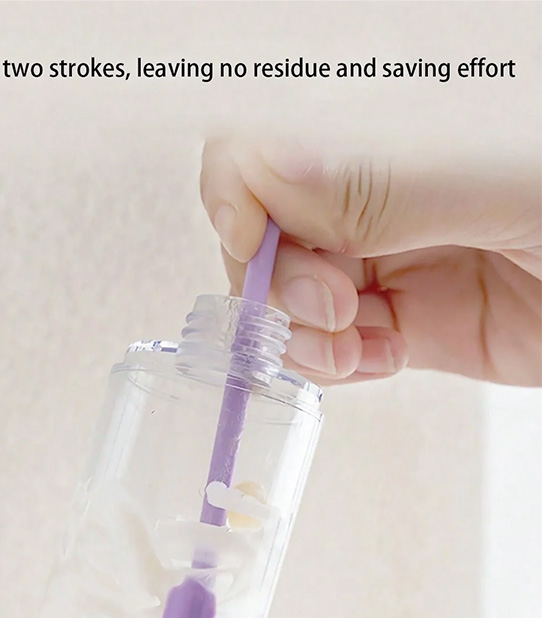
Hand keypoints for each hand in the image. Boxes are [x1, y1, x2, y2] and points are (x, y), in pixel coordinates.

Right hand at [201, 135, 540, 385]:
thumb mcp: (504, 176)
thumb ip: (386, 180)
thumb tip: (263, 172)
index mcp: (401, 124)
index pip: (268, 141)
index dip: (242, 192)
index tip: (256, 243)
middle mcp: (388, 185)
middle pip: (270, 227)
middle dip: (279, 276)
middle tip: (327, 309)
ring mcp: (401, 252)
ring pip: (297, 294)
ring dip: (303, 331)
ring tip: (352, 347)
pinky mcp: (422, 320)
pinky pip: (344, 345)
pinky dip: (340, 362)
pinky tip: (375, 359)